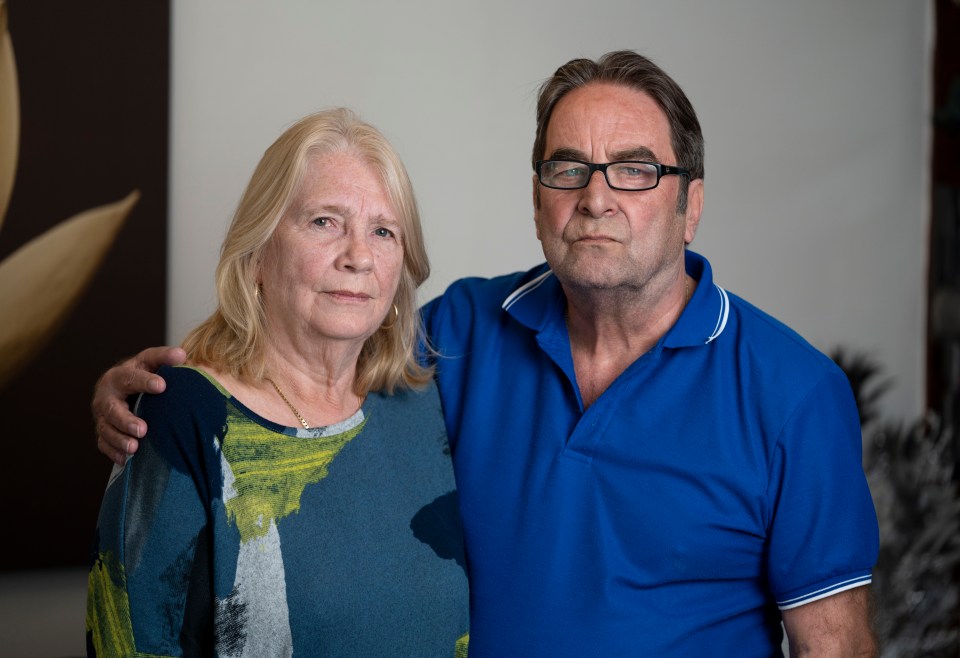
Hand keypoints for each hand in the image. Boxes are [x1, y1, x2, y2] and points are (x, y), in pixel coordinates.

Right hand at [93, 346, 186, 463]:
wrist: (123, 388)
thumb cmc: (142, 373)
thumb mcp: (151, 362)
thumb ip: (164, 358)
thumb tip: (182, 355)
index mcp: (118, 376)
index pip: (130, 377)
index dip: (144, 381)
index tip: (162, 386)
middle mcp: (106, 397)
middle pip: (111, 409)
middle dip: (125, 420)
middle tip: (142, 429)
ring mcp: (102, 416)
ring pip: (106, 430)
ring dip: (119, 440)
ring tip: (134, 448)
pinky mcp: (103, 432)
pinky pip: (104, 444)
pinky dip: (113, 452)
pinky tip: (125, 460)